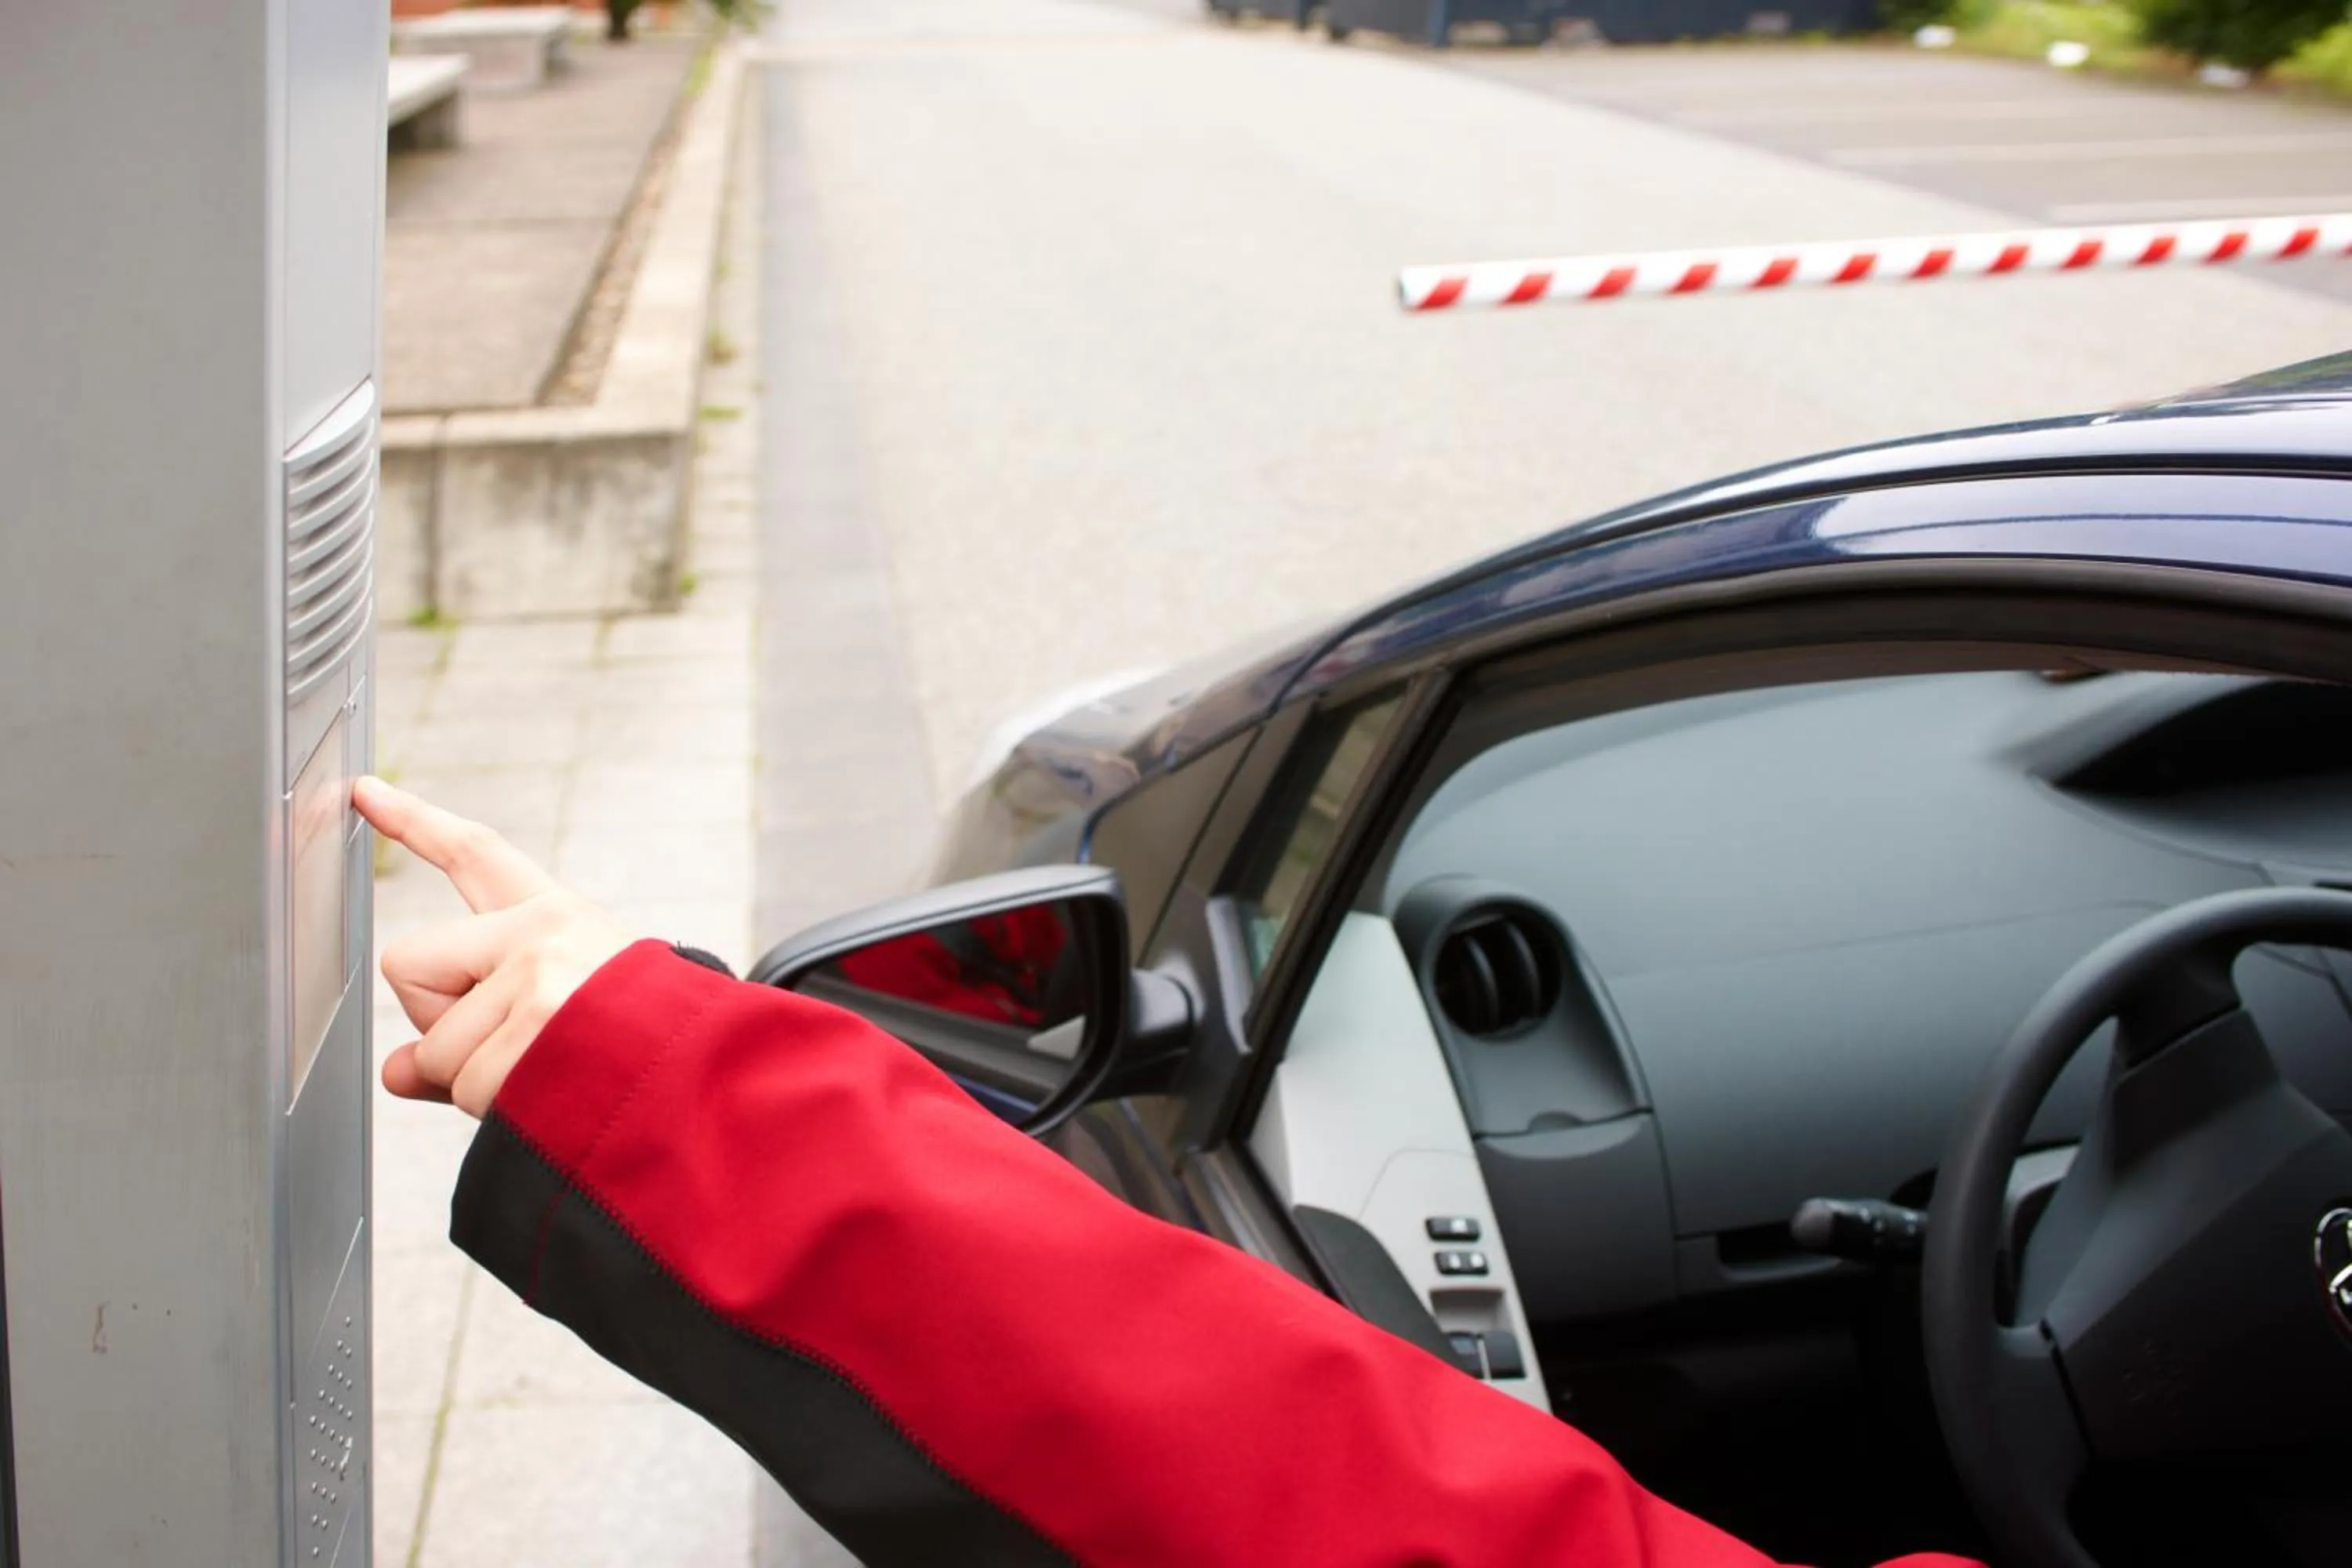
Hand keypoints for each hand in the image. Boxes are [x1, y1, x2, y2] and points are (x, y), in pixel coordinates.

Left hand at [356, 776, 636, 1116]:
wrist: (714, 1075)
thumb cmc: (641, 1046)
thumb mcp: (560, 1013)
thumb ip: (467, 1033)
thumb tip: (396, 1071)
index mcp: (553, 915)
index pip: (475, 854)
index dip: (413, 820)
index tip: (363, 788)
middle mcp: (541, 930)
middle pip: (410, 966)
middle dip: (439, 1022)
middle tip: (511, 1043)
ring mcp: (537, 976)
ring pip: (435, 1045)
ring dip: (475, 1080)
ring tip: (550, 1073)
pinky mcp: (536, 1024)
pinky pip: (461, 1085)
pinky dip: (494, 1107)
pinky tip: (551, 1094)